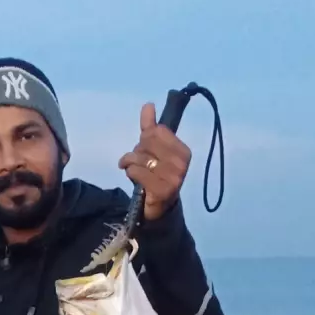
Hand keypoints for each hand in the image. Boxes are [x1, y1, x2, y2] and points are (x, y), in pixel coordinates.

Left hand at [119, 103, 191, 221]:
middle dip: (137, 151)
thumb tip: (148, 105)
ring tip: (133, 170)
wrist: (158, 208)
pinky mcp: (161, 190)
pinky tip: (134, 180)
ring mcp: (173, 178)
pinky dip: (130, 173)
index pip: (157, 131)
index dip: (146, 138)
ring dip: (130, 163)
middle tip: (139, 162)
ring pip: (140, 157)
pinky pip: (136, 171)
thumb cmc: (156, 176)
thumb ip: (150, 128)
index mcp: (183, 151)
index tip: (145, 149)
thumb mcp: (153, 151)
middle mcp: (181, 163)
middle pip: (147, 142)